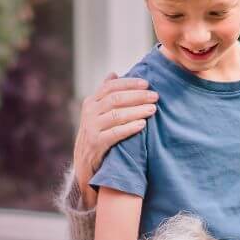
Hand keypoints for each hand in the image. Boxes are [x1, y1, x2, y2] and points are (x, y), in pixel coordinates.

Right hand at [74, 74, 157, 205]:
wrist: (83, 165)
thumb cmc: (96, 135)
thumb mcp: (96, 114)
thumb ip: (104, 95)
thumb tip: (113, 74)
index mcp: (91, 102)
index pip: (110, 86)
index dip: (129, 83)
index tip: (147, 84)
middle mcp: (89, 113)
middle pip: (115, 99)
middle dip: (137, 96)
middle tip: (155, 97)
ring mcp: (91, 129)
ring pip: (116, 115)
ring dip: (136, 111)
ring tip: (152, 109)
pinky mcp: (95, 144)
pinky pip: (115, 134)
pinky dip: (129, 128)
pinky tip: (142, 124)